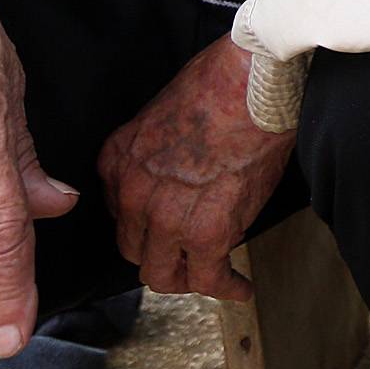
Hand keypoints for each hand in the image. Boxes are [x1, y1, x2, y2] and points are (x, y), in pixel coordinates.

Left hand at [98, 37, 293, 302]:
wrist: (251, 81)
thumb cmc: (218, 82)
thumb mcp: (161, 110)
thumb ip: (154, 152)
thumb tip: (176, 175)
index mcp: (118, 161)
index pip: (120, 215)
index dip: (145, 226)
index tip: (164, 230)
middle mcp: (133, 195)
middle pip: (136, 251)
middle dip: (162, 256)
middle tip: (187, 257)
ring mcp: (166, 218)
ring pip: (164, 275)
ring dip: (188, 278)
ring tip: (211, 275)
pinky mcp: (206, 234)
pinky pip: (208, 279)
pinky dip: (226, 288)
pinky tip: (240, 287)